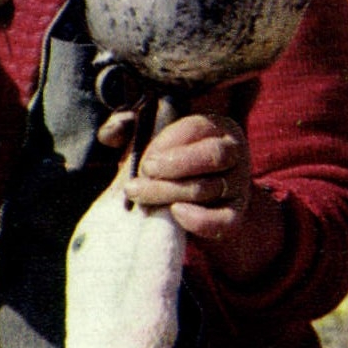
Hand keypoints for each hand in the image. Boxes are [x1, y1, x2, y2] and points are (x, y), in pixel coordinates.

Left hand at [100, 111, 252, 240]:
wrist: (185, 200)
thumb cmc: (164, 163)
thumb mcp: (147, 139)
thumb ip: (125, 128)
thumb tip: (109, 133)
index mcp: (215, 127)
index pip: (197, 128)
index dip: (169, 142)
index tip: (145, 159)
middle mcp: (234, 152)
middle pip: (211, 156)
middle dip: (173, 167)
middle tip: (142, 176)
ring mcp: (238, 184)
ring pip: (208, 188)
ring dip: (170, 193)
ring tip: (141, 197)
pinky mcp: (235, 214)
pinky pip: (225, 220)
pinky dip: (201, 220)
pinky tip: (175, 213)